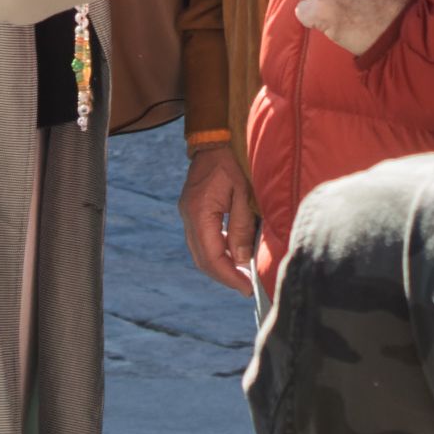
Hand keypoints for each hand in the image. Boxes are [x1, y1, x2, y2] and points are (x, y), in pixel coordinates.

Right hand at [179, 143, 259, 296]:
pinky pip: (202, 242)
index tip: (246, 288)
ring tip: (241, 277)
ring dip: (220, 267)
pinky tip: (233, 256)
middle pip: (202, 259)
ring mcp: (187, 216)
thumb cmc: (230, 165)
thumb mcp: (242, 194)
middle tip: (245, 288)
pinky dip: (217, 253)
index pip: (211, 255)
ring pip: (200, 253)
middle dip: (224, 276)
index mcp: (198, 213)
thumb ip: (241, 227)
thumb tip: (242, 260)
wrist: (211, 145)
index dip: (229, 275)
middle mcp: (188, 218)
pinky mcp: (192, 215)